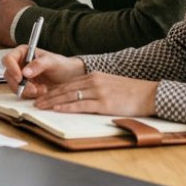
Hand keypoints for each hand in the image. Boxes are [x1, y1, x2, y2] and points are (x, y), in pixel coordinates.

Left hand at [0, 0, 34, 46]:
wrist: (27, 26)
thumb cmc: (29, 14)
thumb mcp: (28, 3)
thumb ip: (21, 4)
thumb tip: (23, 7)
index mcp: (4, 0)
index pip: (2, 4)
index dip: (7, 10)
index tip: (12, 14)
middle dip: (2, 18)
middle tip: (11, 23)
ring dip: (2, 28)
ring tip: (12, 32)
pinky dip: (2, 37)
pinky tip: (10, 38)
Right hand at [2, 47, 83, 97]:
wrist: (70, 77)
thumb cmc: (62, 65)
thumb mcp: (52, 62)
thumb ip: (38, 64)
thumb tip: (25, 72)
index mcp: (23, 53)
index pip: (8, 59)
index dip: (11, 68)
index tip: (21, 78)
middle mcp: (19, 64)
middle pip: (9, 75)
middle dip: (20, 84)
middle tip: (33, 89)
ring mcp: (21, 76)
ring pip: (14, 86)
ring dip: (27, 90)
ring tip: (42, 89)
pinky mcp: (25, 87)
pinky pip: (21, 93)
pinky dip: (31, 94)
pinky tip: (42, 91)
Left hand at [33, 73, 158, 116]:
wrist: (149, 94)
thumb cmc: (131, 92)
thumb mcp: (110, 84)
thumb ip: (95, 87)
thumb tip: (81, 96)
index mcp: (95, 76)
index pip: (69, 83)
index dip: (54, 90)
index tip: (43, 95)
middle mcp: (94, 81)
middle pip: (65, 89)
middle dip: (49, 96)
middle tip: (36, 102)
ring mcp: (99, 92)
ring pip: (69, 96)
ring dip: (52, 102)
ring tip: (41, 107)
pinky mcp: (104, 103)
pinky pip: (80, 105)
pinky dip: (66, 107)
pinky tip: (56, 109)